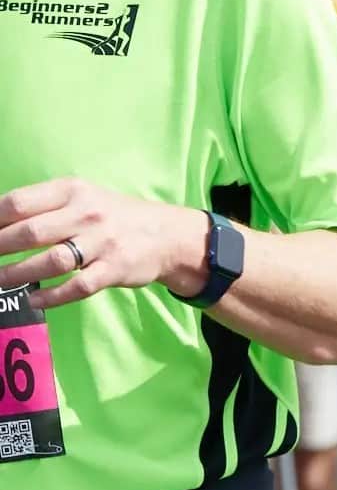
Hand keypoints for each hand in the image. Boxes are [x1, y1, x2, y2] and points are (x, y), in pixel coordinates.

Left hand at [0, 179, 207, 308]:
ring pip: (51, 262)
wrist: (168, 234)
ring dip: (17, 275)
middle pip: (30, 232)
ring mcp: (102, 243)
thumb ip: (44, 206)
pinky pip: (76, 287)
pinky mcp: (114, 269)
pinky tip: (33, 299)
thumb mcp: (83, 198)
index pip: (18, 203)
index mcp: (73, 190)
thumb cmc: (113, 216)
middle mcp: (87, 214)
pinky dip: (50, 296)